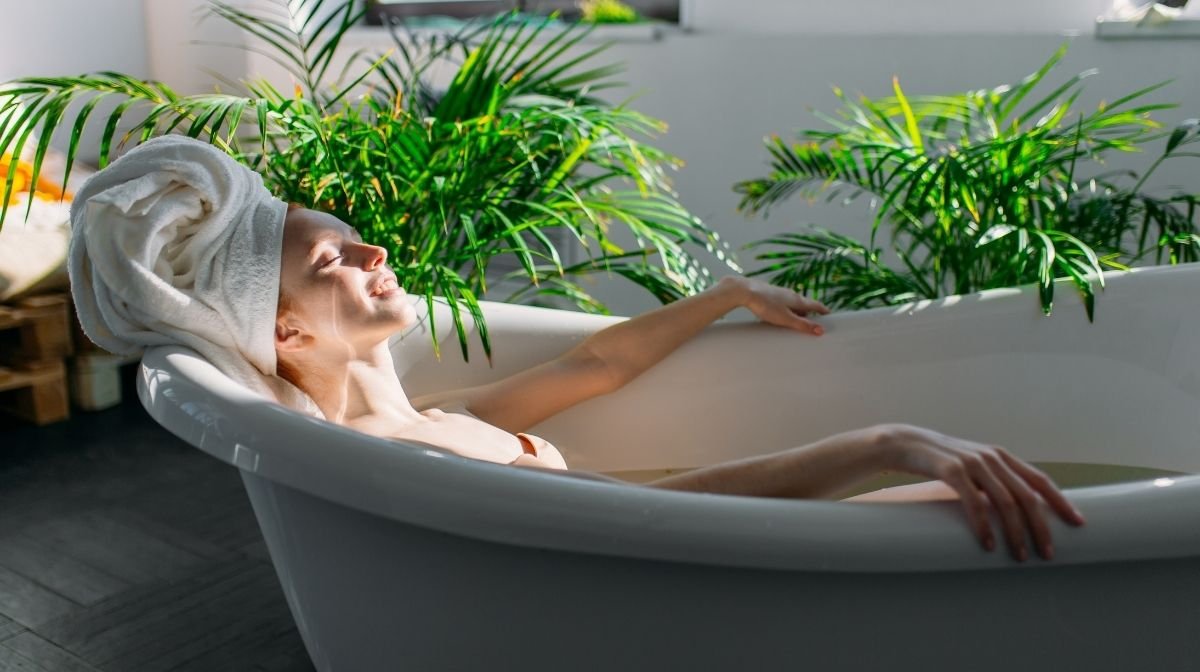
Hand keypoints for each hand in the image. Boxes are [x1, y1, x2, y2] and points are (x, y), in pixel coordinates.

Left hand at [722, 276, 829, 334]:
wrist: (745, 291)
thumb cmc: (766, 305)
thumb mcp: (786, 318)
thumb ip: (803, 325)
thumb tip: (821, 330)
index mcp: (798, 300)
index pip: (816, 305)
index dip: (823, 311)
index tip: (829, 316)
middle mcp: (791, 294)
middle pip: (804, 305)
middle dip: (809, 314)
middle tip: (812, 325)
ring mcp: (780, 293)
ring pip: (792, 304)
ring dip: (796, 313)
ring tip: (794, 324)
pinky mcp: (770, 294)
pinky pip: (782, 304)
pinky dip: (785, 311)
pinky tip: (778, 317)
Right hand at [873, 423, 1086, 560]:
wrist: (902, 444)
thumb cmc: (939, 461)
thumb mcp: (972, 466)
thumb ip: (992, 481)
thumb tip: (1015, 510)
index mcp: (1000, 456)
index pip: (1040, 479)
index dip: (1060, 502)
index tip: (1078, 523)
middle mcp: (991, 457)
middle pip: (1028, 495)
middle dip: (1041, 526)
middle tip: (1047, 554)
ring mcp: (972, 463)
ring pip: (1006, 501)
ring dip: (1016, 532)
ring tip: (1019, 556)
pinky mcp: (951, 470)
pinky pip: (974, 502)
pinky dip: (984, 525)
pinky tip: (987, 544)